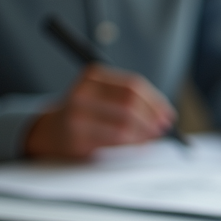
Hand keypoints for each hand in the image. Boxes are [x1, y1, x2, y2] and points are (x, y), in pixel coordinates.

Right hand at [25, 65, 173, 159]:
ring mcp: (77, 114)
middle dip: (152, 117)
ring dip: (145, 132)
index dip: (155, 101)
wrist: (52, 131)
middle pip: (129, 103)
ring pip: (124, 123)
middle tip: (163, 127)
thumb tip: (164, 114)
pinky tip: (141, 144)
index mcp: (92, 76)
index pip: (132, 85)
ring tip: (154, 136)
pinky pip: (115, 139)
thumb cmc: (87, 113)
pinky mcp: (77, 136)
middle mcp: (82, 92)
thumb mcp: (103, 96)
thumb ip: (130, 99)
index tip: (168, 114)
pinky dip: (134, 142)